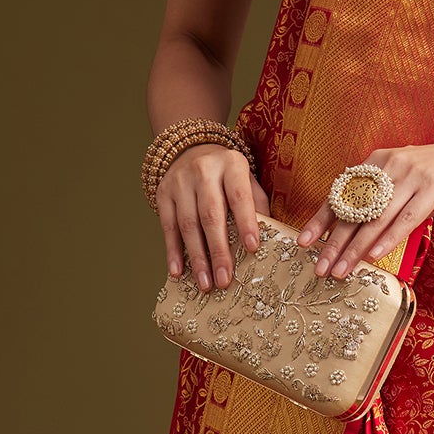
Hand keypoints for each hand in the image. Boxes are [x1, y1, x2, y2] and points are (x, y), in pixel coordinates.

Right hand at [158, 144, 271, 288]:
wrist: (191, 150)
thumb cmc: (227, 175)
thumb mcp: (247, 180)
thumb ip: (257, 204)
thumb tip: (270, 238)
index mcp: (231, 165)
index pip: (239, 196)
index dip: (246, 222)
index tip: (252, 249)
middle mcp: (203, 171)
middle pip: (211, 215)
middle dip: (218, 250)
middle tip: (225, 280)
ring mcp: (180, 182)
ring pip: (188, 225)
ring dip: (197, 258)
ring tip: (205, 283)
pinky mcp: (163, 194)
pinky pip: (167, 227)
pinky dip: (173, 252)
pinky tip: (178, 272)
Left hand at [296, 133, 433, 277]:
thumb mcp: (409, 177)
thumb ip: (386, 195)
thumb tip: (362, 227)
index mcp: (379, 162)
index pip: (343, 194)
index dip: (322, 220)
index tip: (304, 242)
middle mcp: (390, 167)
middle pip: (355, 210)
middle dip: (333, 243)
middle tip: (319, 268)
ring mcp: (412, 177)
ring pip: (376, 219)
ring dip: (355, 248)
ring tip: (341, 271)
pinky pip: (406, 219)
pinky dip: (389, 239)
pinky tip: (375, 257)